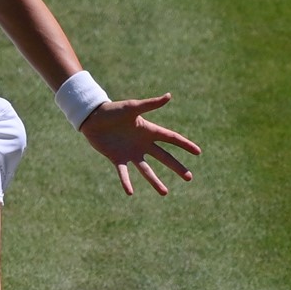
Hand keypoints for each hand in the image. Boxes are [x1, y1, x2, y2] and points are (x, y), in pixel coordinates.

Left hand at [78, 92, 201, 195]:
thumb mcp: (133, 107)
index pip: (171, 138)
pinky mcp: (117, 159)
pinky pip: (123, 173)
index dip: (185, 144)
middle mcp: (143, 144)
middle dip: (177, 167)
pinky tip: (130, 193)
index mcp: (149, 130)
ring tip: (165, 193)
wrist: (92, 117)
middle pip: (164, 157)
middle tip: (189, 178)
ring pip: (146, 170)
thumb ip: (150, 104)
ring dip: (155, 181)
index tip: (198, 152)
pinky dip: (126, 182)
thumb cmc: (113, 110)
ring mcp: (131, 153)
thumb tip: (169, 96)